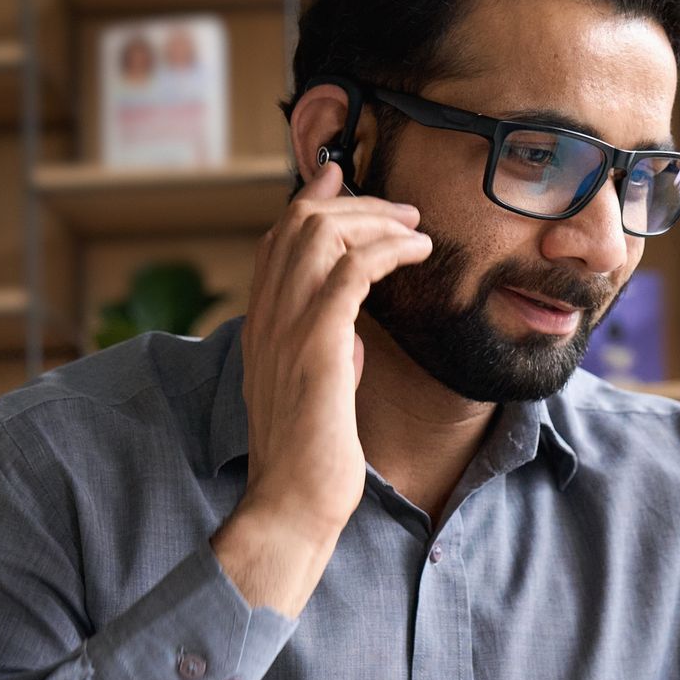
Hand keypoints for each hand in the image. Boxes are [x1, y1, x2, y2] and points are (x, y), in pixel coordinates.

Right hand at [209, 162, 428, 614]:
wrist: (292, 503)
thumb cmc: (310, 458)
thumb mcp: (311, 391)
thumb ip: (323, 354)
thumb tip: (350, 334)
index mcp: (261, 325)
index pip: (276, 240)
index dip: (311, 200)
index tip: (343, 177)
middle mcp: (266, 317)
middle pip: (299, 223)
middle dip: (353, 201)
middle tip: (401, 209)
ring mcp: (287, 328)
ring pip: (321, 234)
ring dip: (376, 220)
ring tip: (415, 229)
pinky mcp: (317, 345)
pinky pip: (351, 270)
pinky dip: (388, 248)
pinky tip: (418, 253)